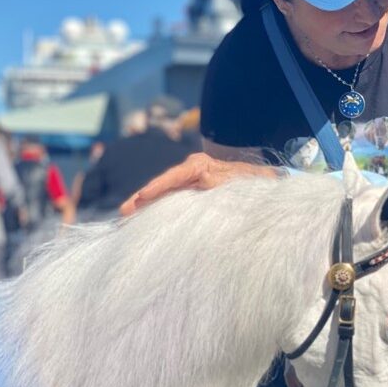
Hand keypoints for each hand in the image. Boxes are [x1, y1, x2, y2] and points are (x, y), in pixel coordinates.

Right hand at [119, 152, 279, 215]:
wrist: (263, 180)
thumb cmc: (253, 182)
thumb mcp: (241, 183)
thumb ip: (223, 185)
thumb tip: (205, 186)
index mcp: (201, 166)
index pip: (174, 176)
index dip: (158, 188)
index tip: (142, 198)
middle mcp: (192, 171)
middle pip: (163, 185)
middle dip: (143, 198)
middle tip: (124, 212)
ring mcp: (190, 181)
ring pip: (165, 194)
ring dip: (147, 205)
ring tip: (127, 217)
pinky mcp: (192, 192)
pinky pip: (173, 200)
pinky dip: (160, 208)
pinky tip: (146, 220)